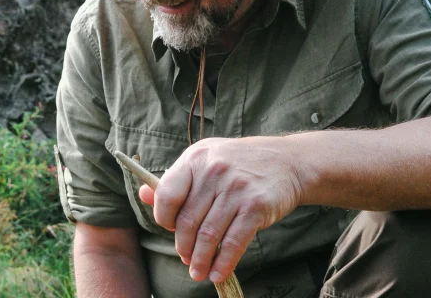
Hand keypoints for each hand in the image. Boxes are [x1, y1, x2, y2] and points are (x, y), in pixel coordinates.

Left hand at [138, 137, 302, 284]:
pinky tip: (218, 273)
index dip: (163, 218)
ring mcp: (236, 189)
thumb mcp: (204, 160)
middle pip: (188, 220)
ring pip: (209, 235)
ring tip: (198, 272)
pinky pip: (234, 242)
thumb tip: (143, 196)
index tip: (169, 230)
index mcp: (195, 158)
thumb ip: (175, 180)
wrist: (287, 162)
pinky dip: (224, 263)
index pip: (167, 194)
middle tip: (186, 259)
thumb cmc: (238, 163)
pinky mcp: (256, 206)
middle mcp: (213, 171)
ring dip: (201, 260)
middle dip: (183, 247)